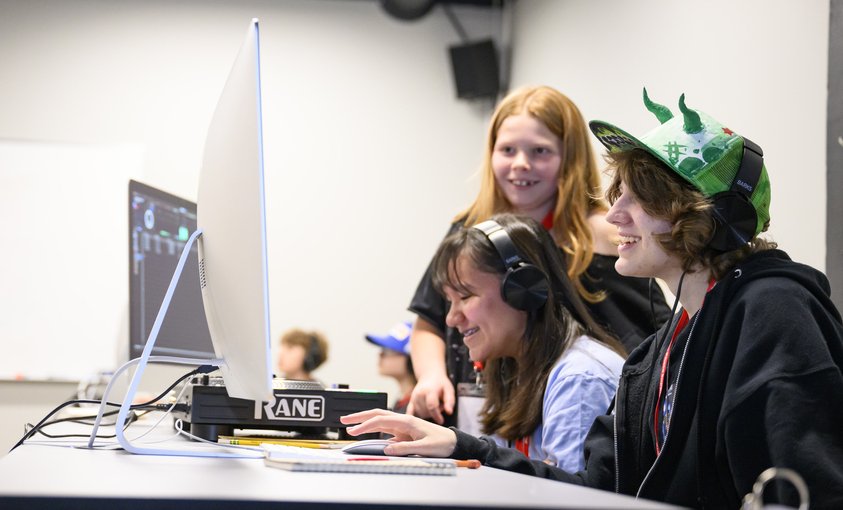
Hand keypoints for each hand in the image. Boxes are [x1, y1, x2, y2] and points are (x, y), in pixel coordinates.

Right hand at [340, 409, 456, 457]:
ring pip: (379, 420)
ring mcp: (403, 426)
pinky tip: (365, 432)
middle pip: (377, 414)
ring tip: (350, 426)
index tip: (353, 431)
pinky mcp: (403, 432)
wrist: (453, 442)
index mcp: (408, 421)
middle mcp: (403, 421)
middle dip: (359, 416)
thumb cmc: (441, 443)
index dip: (365, 425)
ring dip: (364, 422)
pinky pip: (385, 428)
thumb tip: (387, 449)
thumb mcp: (425, 448)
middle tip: (343, 419)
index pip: (381, 420)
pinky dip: (373, 429)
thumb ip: (406, 448)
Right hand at [405, 372, 453, 424]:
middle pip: (426, 411)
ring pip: (420, 413)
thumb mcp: (449, 389)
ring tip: (434, 405)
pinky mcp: (411, 401)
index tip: (441, 421)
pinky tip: (417, 422)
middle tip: (441, 405)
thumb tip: (449, 412)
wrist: (429, 376)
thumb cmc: (440, 383)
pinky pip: (410, 412)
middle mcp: (419, 394)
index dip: (436, 415)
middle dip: (435, 413)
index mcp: (429, 390)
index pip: (431, 406)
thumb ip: (450, 401)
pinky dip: (414, 418)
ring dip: (428, 413)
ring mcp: (414, 397)